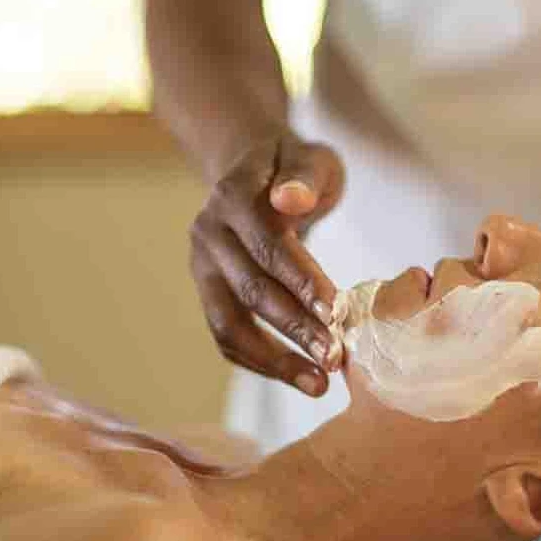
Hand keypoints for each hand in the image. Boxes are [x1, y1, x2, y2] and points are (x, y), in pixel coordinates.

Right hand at [188, 132, 344, 396]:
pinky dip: (261, 363)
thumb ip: (305, 176)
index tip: (338, 313)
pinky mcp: (207, 292)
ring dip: (275, 359)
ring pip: (230, 324)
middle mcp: (208, 232)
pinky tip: (299, 378)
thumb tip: (290, 199)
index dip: (302, 282)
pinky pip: (227, 337)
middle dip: (295, 329)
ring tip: (318, 383)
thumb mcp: (309, 157)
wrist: (255, 171)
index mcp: (233, 196)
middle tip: (335, 357)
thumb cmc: (294, 169)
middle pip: (251, 290)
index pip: (268, 246)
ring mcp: (202, 266)